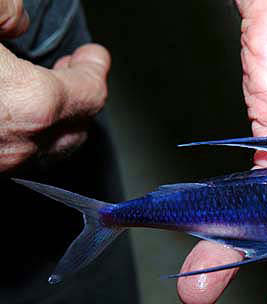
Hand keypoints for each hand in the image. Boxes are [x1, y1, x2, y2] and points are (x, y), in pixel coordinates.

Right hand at [0, 0, 109, 171]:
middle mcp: (22, 144)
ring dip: (55, 119)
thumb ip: (4, 10)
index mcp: (33, 104)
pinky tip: (8, 111)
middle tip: (74, 70)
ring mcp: (1, 164)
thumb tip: (18, 20)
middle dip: (80, 96)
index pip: (91, 93)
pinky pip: (16, 155)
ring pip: (46, 147)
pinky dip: (25, 132)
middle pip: (77, 127)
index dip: (96, 70)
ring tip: (44, 91)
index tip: (96, 56)